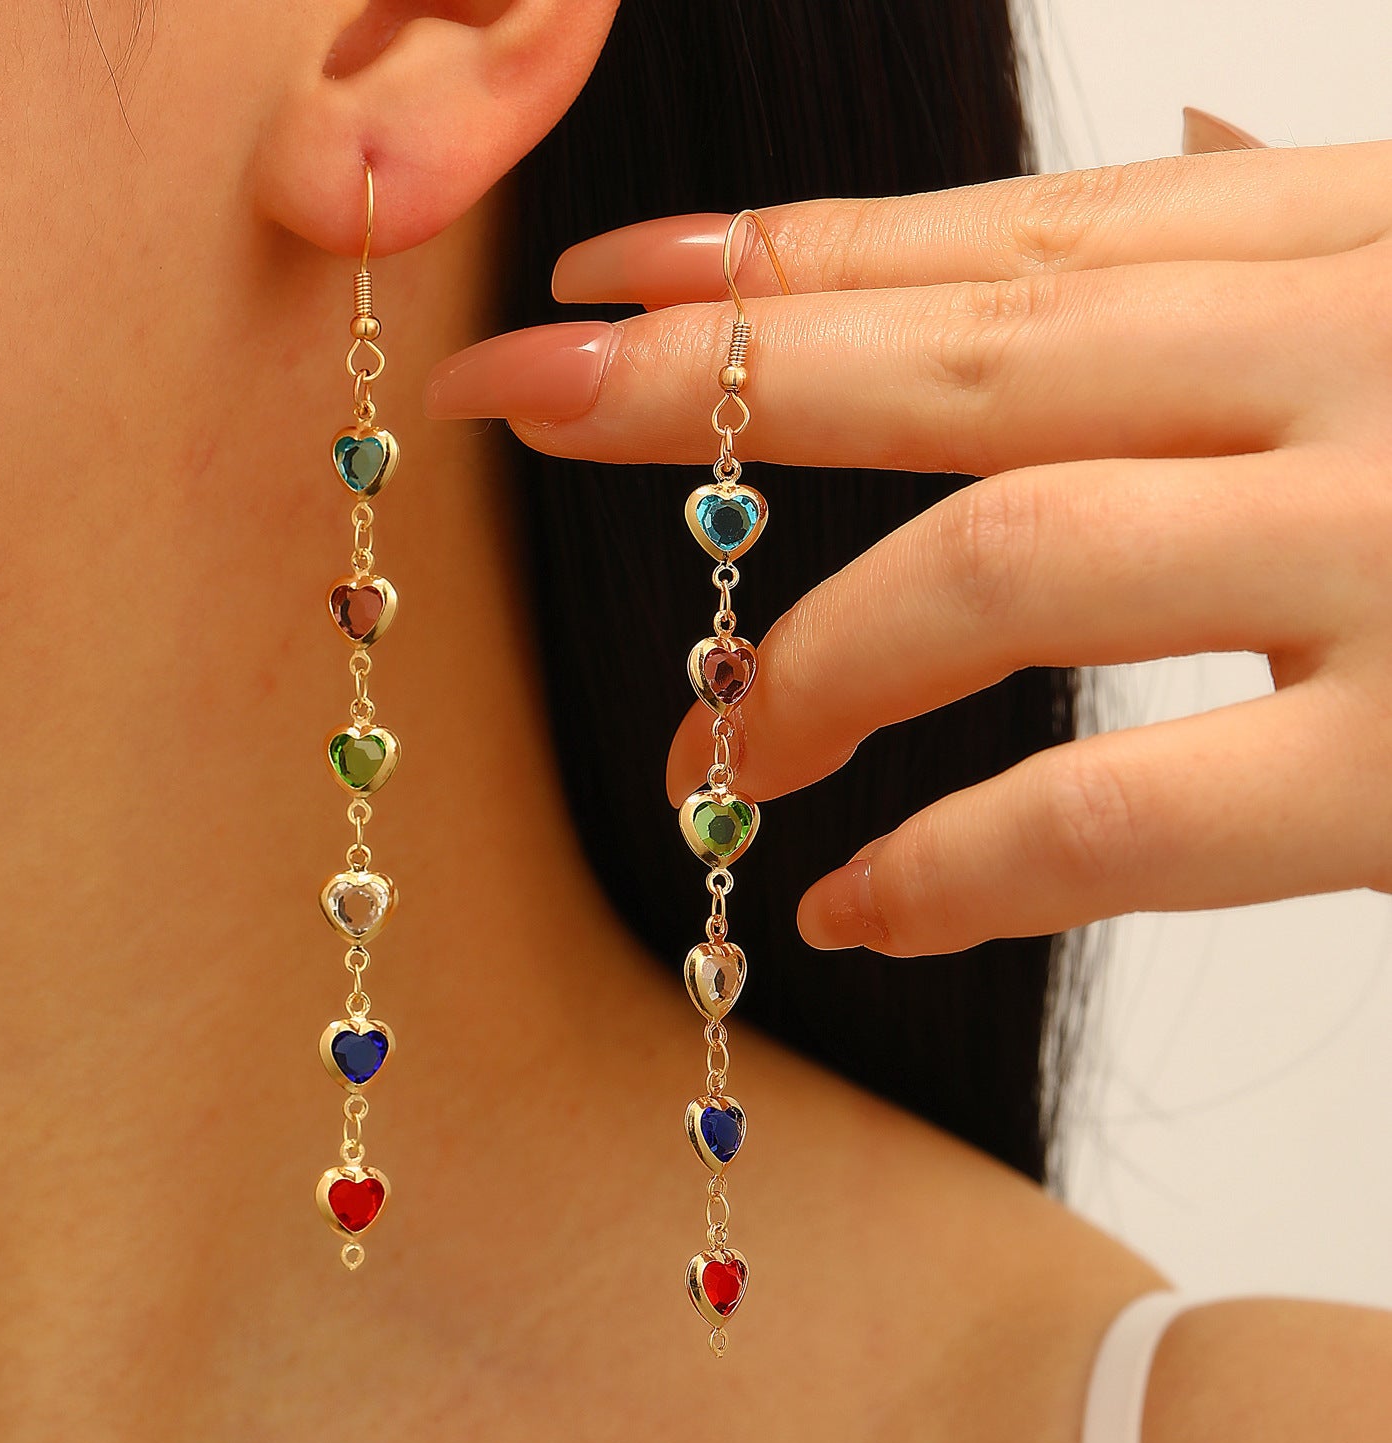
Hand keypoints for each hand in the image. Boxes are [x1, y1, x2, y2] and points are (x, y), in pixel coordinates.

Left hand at [425, 132, 1391, 955]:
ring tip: (713, 760)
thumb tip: (1172, 138)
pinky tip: (858, 909)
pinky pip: (1118, 816)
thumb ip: (1305, 225)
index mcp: (1348, 255)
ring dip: (816, 665)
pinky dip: (957, 866)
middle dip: (717, 379)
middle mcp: (1357, 364)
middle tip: (528, 410)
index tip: (609, 280)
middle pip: (957, 353)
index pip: (1000, 242)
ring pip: (1007, 566)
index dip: (785, 259)